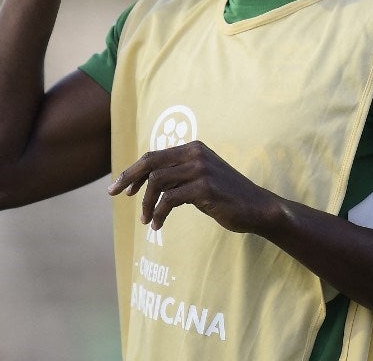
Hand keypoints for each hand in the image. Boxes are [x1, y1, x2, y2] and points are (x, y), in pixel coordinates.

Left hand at [108, 140, 279, 233]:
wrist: (257, 208)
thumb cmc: (226, 196)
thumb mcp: (200, 179)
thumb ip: (179, 175)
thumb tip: (148, 181)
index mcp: (193, 148)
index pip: (154, 155)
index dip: (133, 171)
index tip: (119, 187)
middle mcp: (196, 153)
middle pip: (151, 162)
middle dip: (129, 178)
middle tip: (114, 195)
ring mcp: (200, 169)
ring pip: (157, 182)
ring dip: (146, 203)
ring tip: (146, 220)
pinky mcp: (204, 188)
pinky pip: (170, 200)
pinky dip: (159, 214)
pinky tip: (157, 225)